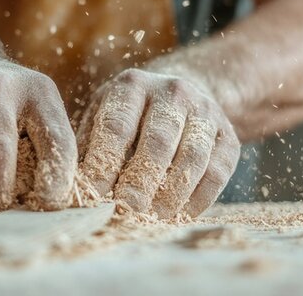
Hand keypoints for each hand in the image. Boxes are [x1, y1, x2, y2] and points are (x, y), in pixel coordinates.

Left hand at [77, 68, 239, 217]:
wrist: (182, 96)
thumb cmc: (128, 116)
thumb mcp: (102, 115)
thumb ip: (87, 147)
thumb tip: (72, 187)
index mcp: (132, 85)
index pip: (116, 127)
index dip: (104, 163)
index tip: (93, 194)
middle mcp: (172, 91)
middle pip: (158, 141)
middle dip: (141, 181)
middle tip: (126, 210)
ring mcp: (206, 112)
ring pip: (192, 157)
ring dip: (172, 193)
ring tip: (153, 217)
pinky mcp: (229, 136)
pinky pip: (217, 172)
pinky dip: (199, 198)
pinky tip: (180, 214)